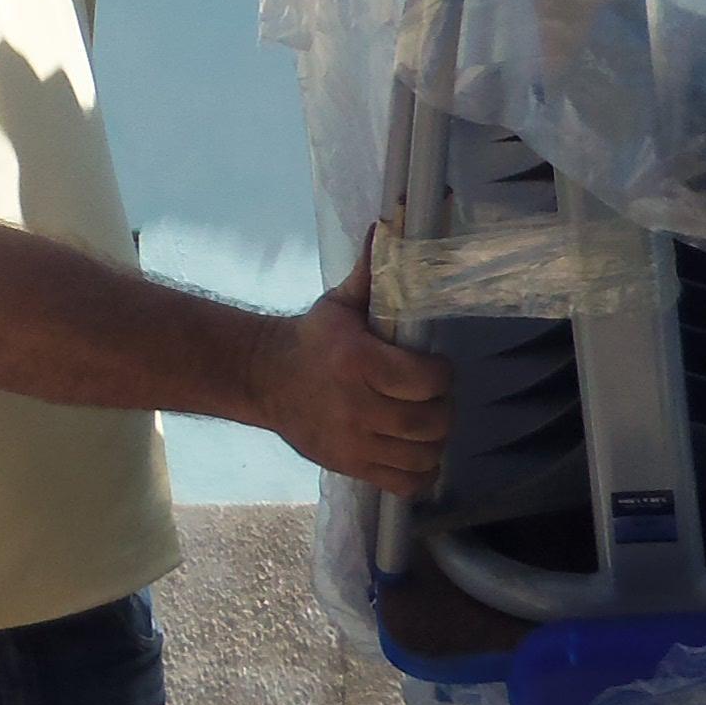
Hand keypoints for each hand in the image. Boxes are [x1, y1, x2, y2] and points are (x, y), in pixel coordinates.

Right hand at [251, 250, 449, 498]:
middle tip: (433, 397)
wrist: (263, 378)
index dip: (442, 374)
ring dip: (434, 442)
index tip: (435, 368)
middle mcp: (357, 406)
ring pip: (422, 455)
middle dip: (442, 409)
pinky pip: (403, 483)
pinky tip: (416, 455)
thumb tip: (394, 221)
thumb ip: (374, 269)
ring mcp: (353, 442)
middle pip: (431, 422)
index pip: (427, 379)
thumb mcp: (341, 302)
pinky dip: (420, 473)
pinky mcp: (349, 466)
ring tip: (425, 425)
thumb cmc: (313, 338)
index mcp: (359, 362)